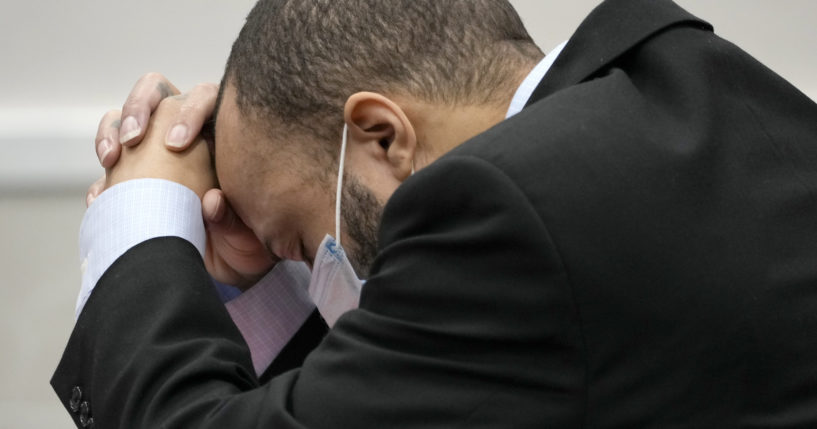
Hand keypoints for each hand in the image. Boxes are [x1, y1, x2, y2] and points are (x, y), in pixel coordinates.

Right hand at [87, 73, 274, 286]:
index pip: (204, 97)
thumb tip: (212, 202)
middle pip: (157, 92)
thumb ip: (231, 217)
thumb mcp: (246, 235)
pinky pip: (110, 165)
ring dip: (111, 131)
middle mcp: (185, 132)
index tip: (176, 145)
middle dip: (139, 106)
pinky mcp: (133, 178)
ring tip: (111, 160)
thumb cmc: (245, 244)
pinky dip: (102, 179)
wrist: (223, 269)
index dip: (189, 111)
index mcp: (221, 133)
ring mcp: (154, 152)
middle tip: (133, 140)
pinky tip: (101, 199)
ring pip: (124, 118)